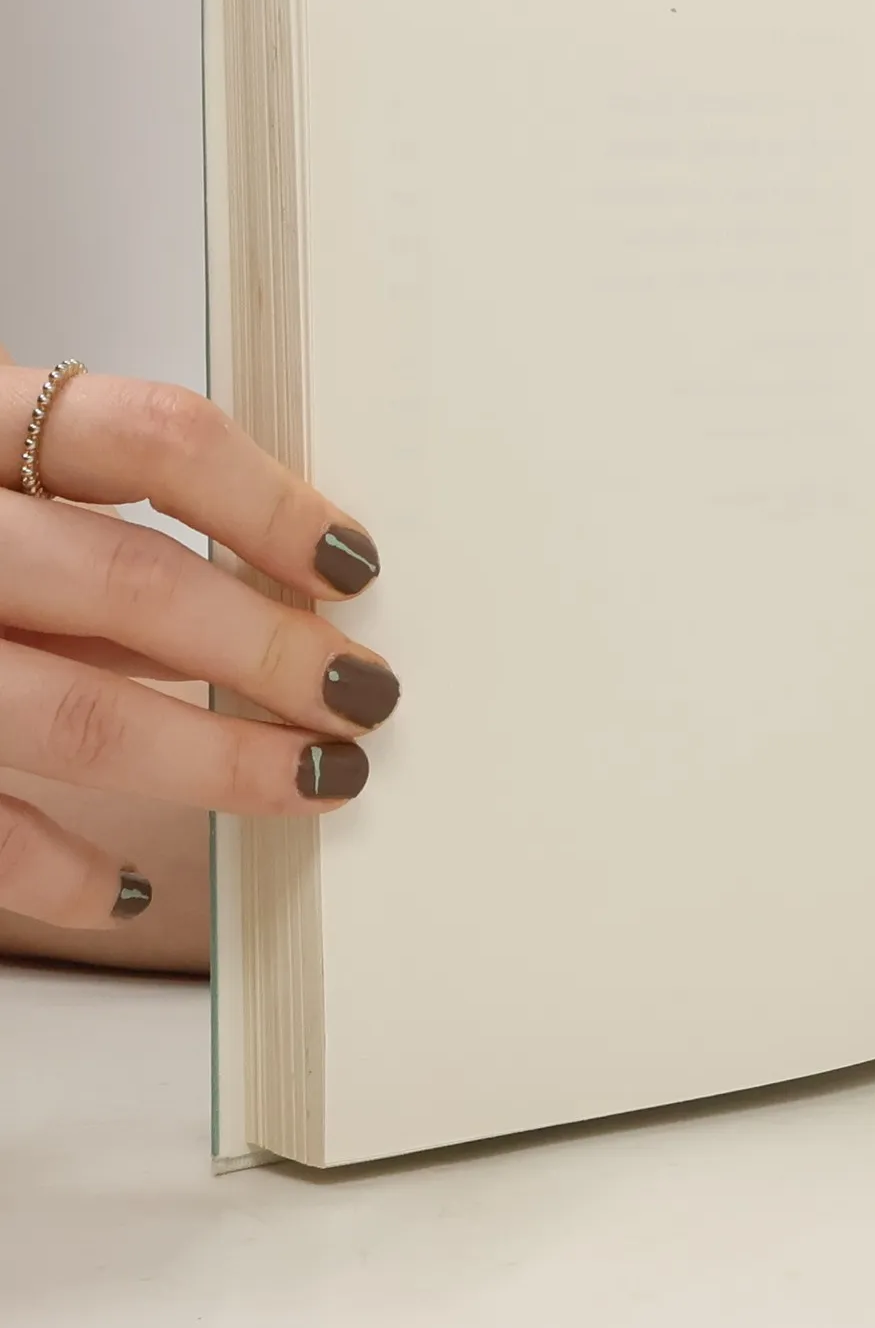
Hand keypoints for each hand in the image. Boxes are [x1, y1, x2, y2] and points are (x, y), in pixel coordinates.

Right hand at [0, 349, 396, 948]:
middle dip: (271, 649)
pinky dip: (58, 872)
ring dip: (215, 757)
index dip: (269, 504)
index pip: (147, 439)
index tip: (354, 563)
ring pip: (75, 713)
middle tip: (364, 693)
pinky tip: (127, 888)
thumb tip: (280, 583)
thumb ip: (91, 514)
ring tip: (317, 777)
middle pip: (130, 584)